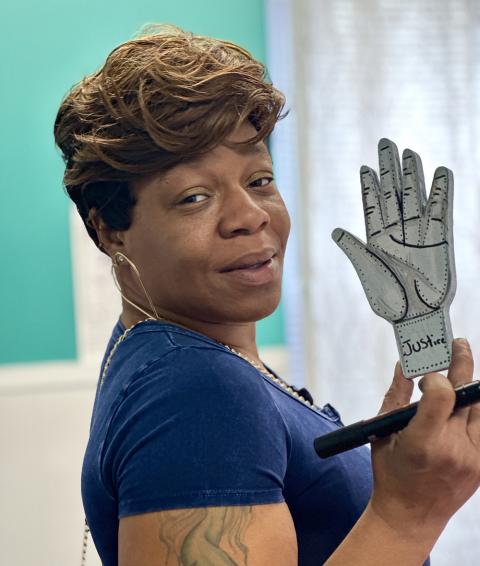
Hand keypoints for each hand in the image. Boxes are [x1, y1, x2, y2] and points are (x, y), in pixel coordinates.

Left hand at [332, 139, 455, 376]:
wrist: (415, 317)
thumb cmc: (389, 301)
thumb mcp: (369, 273)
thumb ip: (355, 250)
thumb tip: (336, 230)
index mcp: (377, 239)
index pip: (373, 206)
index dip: (370, 187)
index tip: (365, 167)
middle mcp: (398, 232)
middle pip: (394, 194)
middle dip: (389, 169)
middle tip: (385, 143)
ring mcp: (420, 234)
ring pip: (415, 197)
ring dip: (413, 175)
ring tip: (409, 152)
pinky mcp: (441, 239)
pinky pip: (441, 211)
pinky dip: (441, 193)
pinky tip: (440, 173)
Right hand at [370, 338, 479, 538]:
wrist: (410, 516)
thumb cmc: (391, 473)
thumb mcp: (383, 433)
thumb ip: (396, 396)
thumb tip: (403, 365)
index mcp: (422, 442)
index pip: (442, 395)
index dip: (436, 377)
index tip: (425, 376)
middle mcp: (453, 449)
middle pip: (466, 395)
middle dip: (461, 365)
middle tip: (458, 345)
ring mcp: (473, 458)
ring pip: (479, 408)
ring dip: (469, 387)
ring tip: (461, 373)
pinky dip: (474, 410)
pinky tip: (465, 401)